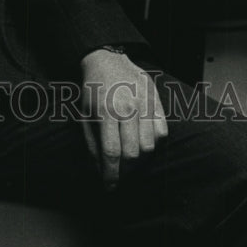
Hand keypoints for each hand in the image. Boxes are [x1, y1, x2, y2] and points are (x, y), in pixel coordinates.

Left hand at [79, 49, 167, 189]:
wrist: (107, 60)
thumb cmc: (93, 90)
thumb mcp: (84, 115)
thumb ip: (92, 143)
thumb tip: (99, 170)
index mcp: (106, 111)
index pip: (111, 152)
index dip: (111, 174)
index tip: (110, 187)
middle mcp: (127, 108)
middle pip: (132, 153)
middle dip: (125, 171)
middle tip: (120, 175)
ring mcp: (144, 103)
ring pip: (149, 146)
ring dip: (140, 161)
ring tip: (131, 162)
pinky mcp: (156, 100)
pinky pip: (162, 132)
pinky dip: (155, 145)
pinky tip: (143, 146)